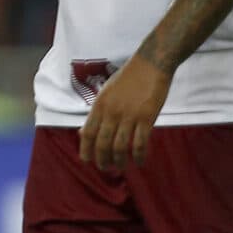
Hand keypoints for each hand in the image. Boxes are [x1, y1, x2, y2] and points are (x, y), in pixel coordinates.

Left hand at [80, 53, 171, 170]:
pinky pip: (140, 143)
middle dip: (102, 160)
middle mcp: (111, 112)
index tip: (87, 160)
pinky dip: (139, 155)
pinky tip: (140, 161)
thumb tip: (82, 132)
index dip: (86, 149)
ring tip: (121, 167)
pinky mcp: (146, 117)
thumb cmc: (128, 78)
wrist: (150, 64)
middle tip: (105, 168)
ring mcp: (129, 115)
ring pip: (120, 147)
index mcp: (99, 106)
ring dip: (119, 161)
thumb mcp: (105, 93)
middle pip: (102, 143)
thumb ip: (96, 114)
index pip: (87, 133)